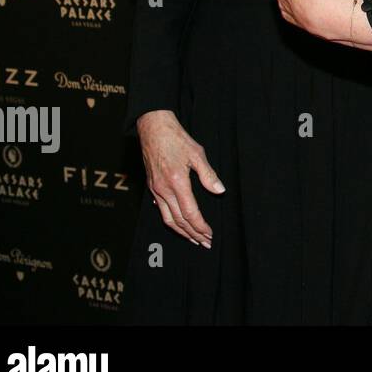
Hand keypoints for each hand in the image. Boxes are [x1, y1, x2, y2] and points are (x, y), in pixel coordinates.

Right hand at [136, 109, 223, 248]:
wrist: (154, 129)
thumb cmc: (176, 139)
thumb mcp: (197, 154)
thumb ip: (208, 175)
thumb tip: (220, 191)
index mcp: (177, 183)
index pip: (190, 213)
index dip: (201, 226)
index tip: (210, 235)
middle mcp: (164, 190)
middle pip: (179, 220)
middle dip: (193, 234)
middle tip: (205, 243)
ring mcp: (156, 190)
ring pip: (168, 218)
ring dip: (181, 232)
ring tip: (192, 239)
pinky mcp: (152, 186)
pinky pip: (161, 209)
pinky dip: (171, 220)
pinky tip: (178, 224)